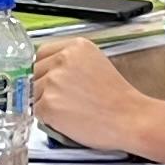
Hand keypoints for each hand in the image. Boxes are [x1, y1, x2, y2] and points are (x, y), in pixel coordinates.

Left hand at [31, 33, 145, 151]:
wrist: (129, 118)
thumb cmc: (118, 98)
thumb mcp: (97, 64)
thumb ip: (71, 62)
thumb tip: (49, 70)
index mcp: (75, 46)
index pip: (42, 53)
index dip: (47, 70)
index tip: (53, 80)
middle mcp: (62, 59)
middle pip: (35, 72)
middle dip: (45, 86)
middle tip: (67, 99)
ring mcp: (53, 81)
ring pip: (34, 92)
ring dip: (46, 103)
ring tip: (71, 109)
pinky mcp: (48, 104)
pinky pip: (36, 111)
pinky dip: (47, 118)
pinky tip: (68, 118)